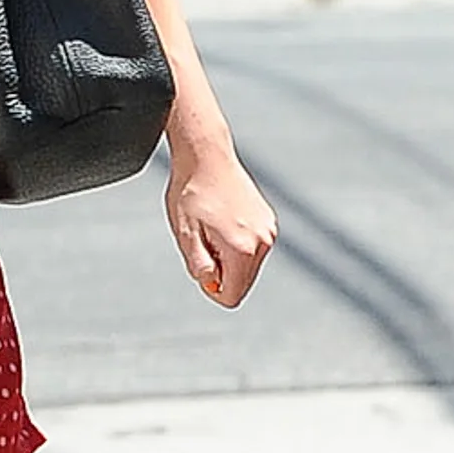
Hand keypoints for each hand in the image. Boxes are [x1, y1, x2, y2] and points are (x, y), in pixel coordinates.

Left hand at [165, 142, 273, 307]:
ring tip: (212, 229)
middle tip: (203, 243)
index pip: (232, 296)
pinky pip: (254, 247)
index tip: (199, 266)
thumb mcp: (184, 234)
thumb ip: (199, 265)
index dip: (211, 289)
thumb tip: (211, 283)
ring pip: (249, 266)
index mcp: (243, 249)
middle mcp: (263, 241)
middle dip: (221, 273)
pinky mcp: (269, 220)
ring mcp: (269, 230)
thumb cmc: (191, 193)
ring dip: (229, 257)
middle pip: (243, 283)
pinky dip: (238, 243)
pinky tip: (222, 221)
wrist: (207, 156)